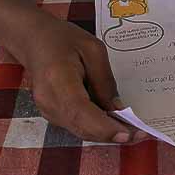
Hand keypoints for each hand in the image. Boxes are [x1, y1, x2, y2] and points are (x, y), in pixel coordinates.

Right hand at [21, 20, 147, 144]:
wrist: (33, 41)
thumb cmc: (62, 39)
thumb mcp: (93, 50)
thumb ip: (105, 82)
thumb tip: (118, 111)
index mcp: (58, 80)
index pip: (82, 113)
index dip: (106, 128)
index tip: (131, 134)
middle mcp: (49, 102)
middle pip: (83, 129)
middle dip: (113, 135)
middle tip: (141, 135)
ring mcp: (47, 111)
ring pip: (82, 132)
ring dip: (107, 133)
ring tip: (132, 129)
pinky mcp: (52, 115)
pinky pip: (78, 126)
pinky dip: (97, 128)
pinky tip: (113, 123)